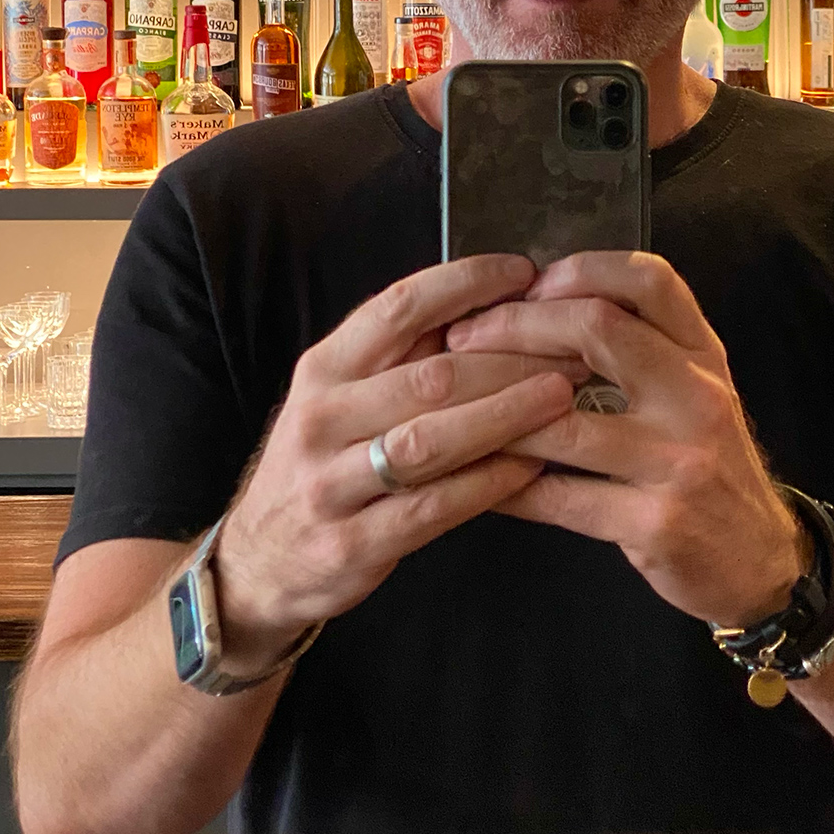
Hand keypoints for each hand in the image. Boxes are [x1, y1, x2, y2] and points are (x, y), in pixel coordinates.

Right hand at [213, 255, 578, 671]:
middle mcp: (322, 418)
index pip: (398, 308)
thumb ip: (407, 357)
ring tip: (564, 397)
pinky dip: (488, 482)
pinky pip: (433, 507)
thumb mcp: (344, 397)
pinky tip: (533, 466)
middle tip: (572, 348)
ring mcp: (331, 483)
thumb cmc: (327, 462)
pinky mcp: (351, 543)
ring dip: (506, 415)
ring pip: (431, 440)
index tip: (524, 272)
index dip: (465, 284)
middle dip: (510, 358)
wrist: (261, 561)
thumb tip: (498, 304)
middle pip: (430, 375)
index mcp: (324, 368)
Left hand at [444, 252, 803, 627]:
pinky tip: (472, 478)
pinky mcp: (655, 523)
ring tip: (450, 408)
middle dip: (516, 327)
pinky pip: (559, 498)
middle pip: (597, 329)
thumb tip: (541, 306)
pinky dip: (505, 486)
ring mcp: (679, 461)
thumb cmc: (708, 467)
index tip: (526, 285)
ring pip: (563, 420)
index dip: (579, 269)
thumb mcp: (694, 394)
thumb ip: (641, 348)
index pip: (649, 279)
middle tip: (463, 340)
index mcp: (703, 354)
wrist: (761, 561)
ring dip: (494, 411)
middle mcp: (697, 395)